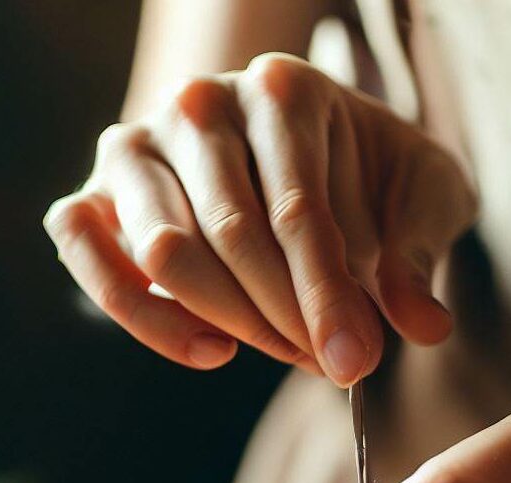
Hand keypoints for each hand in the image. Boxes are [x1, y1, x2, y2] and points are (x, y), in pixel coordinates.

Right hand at [44, 54, 476, 384]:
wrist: (309, 151)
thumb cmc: (369, 176)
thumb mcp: (423, 199)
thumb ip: (418, 256)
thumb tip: (424, 328)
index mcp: (283, 91)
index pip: (298, 211)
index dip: (327, 298)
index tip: (355, 364)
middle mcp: (200, 104)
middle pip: (231, 236)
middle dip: (286, 319)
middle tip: (331, 365)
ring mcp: (139, 144)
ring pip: (165, 253)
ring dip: (231, 323)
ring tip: (288, 352)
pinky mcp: (98, 191)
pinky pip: (86, 253)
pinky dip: (142, 315)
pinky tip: (213, 350)